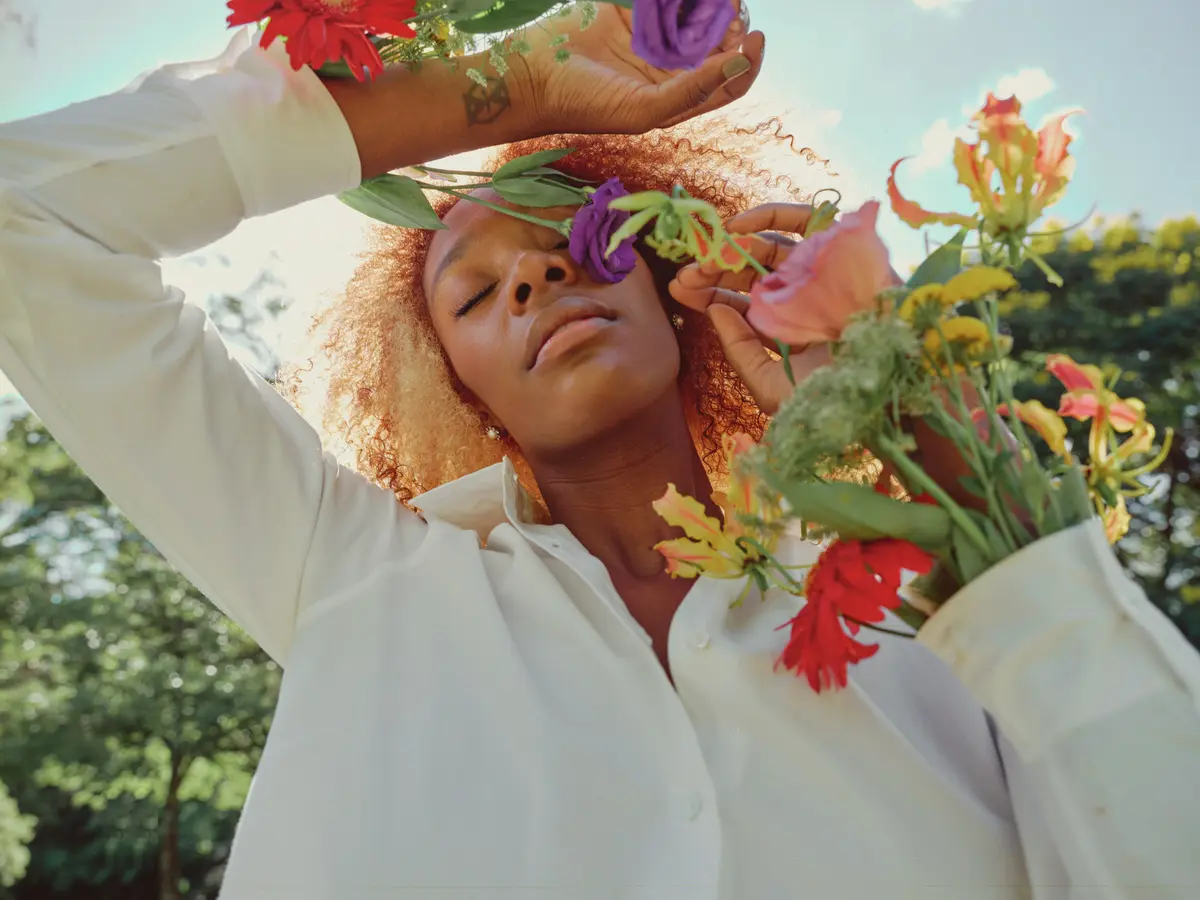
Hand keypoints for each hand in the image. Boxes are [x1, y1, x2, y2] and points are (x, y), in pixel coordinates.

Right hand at [517, 2, 763, 134]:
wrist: (533, 76)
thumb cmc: (586, 105)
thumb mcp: (645, 109)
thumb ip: (693, 90)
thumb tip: (740, 64)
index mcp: (679, 97)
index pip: (730, 81)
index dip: (749, 61)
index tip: (754, 37)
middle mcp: (670, 68)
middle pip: (717, 41)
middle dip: (731, 23)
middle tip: (732, 7)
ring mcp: (652, 37)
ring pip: (694, 14)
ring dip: (709, 1)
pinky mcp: (631, 11)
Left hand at [669, 203, 832, 415]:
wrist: (883, 389)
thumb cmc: (829, 398)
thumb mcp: (769, 384)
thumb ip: (739, 350)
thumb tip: (714, 310)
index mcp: (784, 327)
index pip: (738, 302)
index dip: (707, 292)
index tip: (679, 287)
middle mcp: (801, 296)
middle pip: (749, 272)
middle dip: (714, 269)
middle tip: (689, 272)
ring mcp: (822, 271)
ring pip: (770, 247)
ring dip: (735, 246)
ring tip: (712, 252)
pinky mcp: (843, 249)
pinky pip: (806, 221)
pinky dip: (772, 217)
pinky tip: (741, 227)